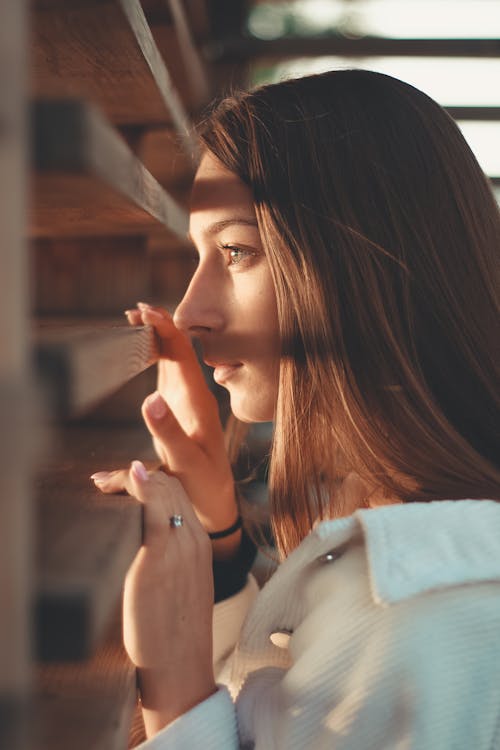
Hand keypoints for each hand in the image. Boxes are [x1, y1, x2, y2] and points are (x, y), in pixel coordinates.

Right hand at [96, 303, 240, 557]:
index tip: (144, 310)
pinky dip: (153, 355)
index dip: (164, 329)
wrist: (215, 503)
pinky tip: (141, 350)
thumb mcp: (185, 461)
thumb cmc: (203, 484)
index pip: (182, 354)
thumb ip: (167, 432)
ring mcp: (186, 401)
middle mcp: (194, 395)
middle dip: (157, 325)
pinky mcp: (177, 410)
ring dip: (155, 337)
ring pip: (171, 358)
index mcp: (198, 401)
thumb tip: (149, 398)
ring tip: (134, 320)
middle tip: (133, 310)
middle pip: (177, 349)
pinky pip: (166, 373)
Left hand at [119, 460, 215, 735]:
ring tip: (102, 483)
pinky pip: (152, 512)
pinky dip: (138, 489)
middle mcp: (193, 539)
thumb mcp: (183, 586)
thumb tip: (147, 545)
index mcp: (201, 543)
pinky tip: (122, 481)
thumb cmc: (175, 633)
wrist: (180, 668)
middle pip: (169, 485)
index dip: (149, 480)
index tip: (123, 481)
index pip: (178, 492)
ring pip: (160, 491)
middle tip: (103, 481)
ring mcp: (178, 549)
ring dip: (128, 479)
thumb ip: (173, 559)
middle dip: (134, 474)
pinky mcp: (156, 561)